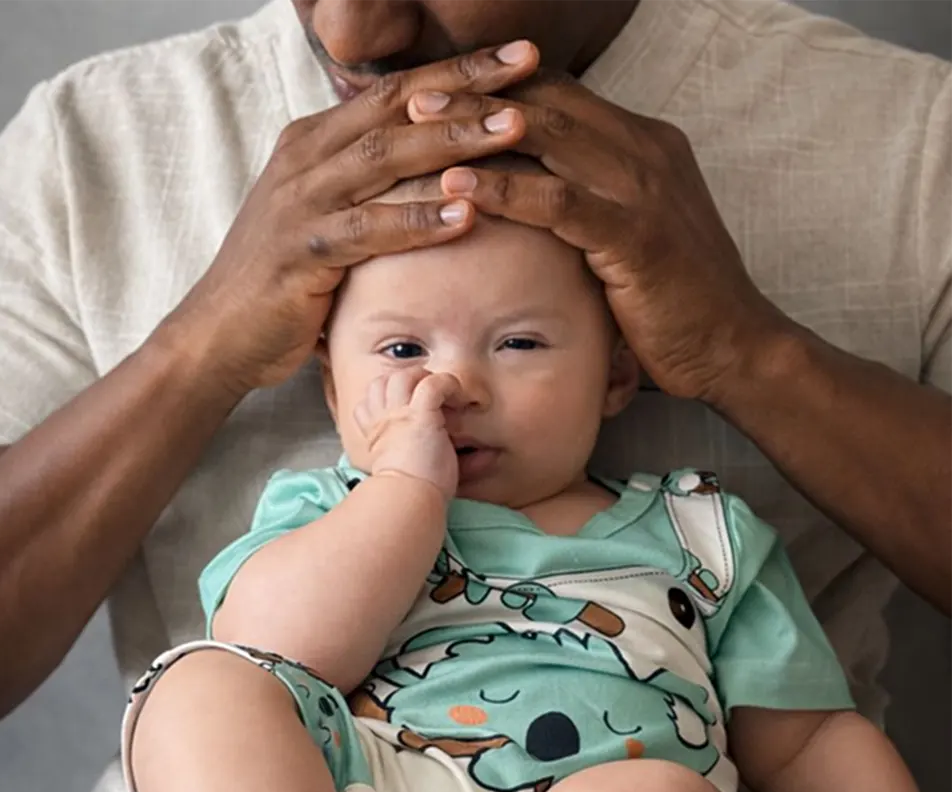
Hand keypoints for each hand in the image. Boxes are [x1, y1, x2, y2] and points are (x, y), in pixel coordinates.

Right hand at [160, 43, 539, 398]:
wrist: (220, 333)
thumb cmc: (286, 276)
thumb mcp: (327, 215)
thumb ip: (369, 184)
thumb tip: (434, 166)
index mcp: (315, 141)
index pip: (394, 91)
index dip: (456, 70)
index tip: (518, 58)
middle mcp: (306, 159)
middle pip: (396, 108)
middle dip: (465, 87)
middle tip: (528, 71)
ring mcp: (300, 202)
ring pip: (385, 157)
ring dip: (453, 142)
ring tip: (514, 130)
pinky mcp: (301, 252)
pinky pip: (368, 230)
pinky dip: (417, 219)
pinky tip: (464, 213)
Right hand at [354, 369, 461, 498]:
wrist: (408, 502)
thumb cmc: (414, 494)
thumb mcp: (416, 470)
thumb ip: (437, 455)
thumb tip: (483, 456)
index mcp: (375, 434)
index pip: (368, 403)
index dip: (386, 400)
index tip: (408, 408)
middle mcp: (382, 420)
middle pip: (381, 383)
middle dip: (403, 382)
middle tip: (426, 396)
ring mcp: (398, 414)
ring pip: (402, 376)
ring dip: (423, 378)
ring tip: (441, 393)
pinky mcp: (418, 415)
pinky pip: (431, 384)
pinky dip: (448, 384)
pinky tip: (458, 396)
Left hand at [406, 70, 793, 402]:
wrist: (733, 346)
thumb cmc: (672, 298)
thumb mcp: (629, 233)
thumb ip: (589, 201)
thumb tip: (532, 195)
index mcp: (644, 144)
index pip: (562, 97)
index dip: (498, 88)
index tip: (441, 92)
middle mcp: (646, 152)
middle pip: (548, 103)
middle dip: (476, 94)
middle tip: (414, 95)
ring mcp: (645, 189)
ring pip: (549, 139)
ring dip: (477, 129)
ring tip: (418, 127)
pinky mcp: (637, 234)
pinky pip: (559, 202)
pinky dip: (505, 191)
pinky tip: (457, 188)